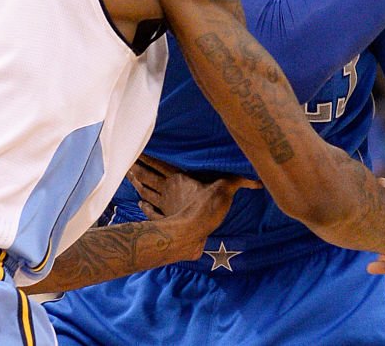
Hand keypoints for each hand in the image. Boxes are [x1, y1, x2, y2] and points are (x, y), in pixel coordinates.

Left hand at [126, 155, 259, 259]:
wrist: (189, 237)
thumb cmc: (204, 210)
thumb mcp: (225, 190)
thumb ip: (239, 180)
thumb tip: (259, 177)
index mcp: (179, 178)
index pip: (161, 163)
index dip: (148, 155)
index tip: (135, 146)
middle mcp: (168, 189)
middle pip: (149, 175)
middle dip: (138, 166)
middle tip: (125, 158)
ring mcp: (164, 206)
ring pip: (147, 191)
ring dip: (137, 183)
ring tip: (128, 175)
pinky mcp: (163, 220)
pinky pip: (151, 212)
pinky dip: (144, 207)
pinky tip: (139, 203)